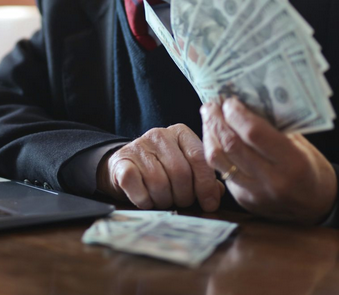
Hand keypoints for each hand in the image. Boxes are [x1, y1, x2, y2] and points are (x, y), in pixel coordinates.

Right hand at [97, 124, 224, 211]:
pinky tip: (146, 200)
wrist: (124, 166)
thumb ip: (203, 178)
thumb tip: (217, 193)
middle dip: (184, 196)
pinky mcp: (121, 161)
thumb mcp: (186, 169)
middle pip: (180, 172)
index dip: (206, 184)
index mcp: (181, 133)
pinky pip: (137, 186)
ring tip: (163, 201)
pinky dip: (144, 200)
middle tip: (180, 202)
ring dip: (163, 200)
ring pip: (159, 182)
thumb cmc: (162, 170)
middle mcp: (159, 135)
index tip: (209, 204)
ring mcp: (138, 146)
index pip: (199, 157)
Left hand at [200, 98, 336, 224]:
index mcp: (292, 162)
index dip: (236, 114)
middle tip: (211, 106)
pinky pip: (222, 172)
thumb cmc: (311, 167)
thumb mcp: (301, 144)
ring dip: (209, 136)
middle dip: (217, 121)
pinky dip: (216, 151)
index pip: (254, 133)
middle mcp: (271, 180)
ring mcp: (255, 193)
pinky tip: (217, 139)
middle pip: (231, 145)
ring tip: (209, 119)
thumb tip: (245, 102)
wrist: (316, 206)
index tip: (229, 100)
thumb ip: (274, 126)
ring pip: (218, 161)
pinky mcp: (244, 200)